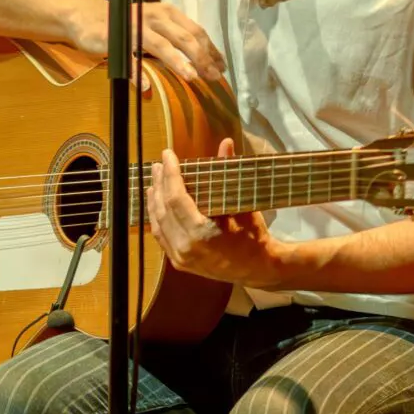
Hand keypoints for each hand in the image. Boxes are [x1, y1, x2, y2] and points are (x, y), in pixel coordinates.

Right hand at [47, 0, 227, 87]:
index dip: (211, 49)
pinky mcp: (116, 40)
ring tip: (192, 78)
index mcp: (168, 13)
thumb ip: (173, 37)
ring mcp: (135, 28)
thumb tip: (199, 59)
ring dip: (178, 62)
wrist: (87, 15)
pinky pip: (129, 59)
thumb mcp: (154, 25)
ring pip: (162, 46)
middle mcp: (155, 17)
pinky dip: (138, 74)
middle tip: (213, 77)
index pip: (196, 31)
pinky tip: (146, 88)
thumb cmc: (125, 23)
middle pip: (184, 38)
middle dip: (202, 58)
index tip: (222, 67)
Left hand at [146, 139, 291, 288]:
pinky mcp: (179, 263)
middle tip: (159, 164)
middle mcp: (185, 247)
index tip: (167, 155)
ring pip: (158, 224)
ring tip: (155, 181)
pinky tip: (157, 205)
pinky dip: (157, 218)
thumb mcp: (243, 204)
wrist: (258, 269)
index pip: (176, 198)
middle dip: (159, 183)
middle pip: (163, 209)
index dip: (170, 174)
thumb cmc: (254, 236)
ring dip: (154, 200)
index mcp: (201, 233)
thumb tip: (226, 143)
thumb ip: (228, 173)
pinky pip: (161, 237)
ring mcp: (180, 258)